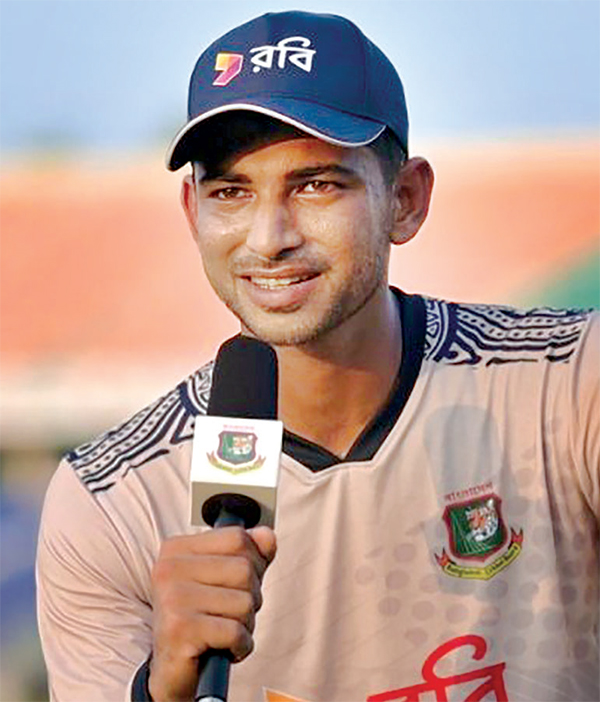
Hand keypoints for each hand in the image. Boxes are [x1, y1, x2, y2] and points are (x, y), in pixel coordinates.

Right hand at [148, 526, 275, 701]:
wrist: (172, 670)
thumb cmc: (200, 619)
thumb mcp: (224, 579)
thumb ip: (248, 554)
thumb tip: (267, 536)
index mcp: (177, 549)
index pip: (237, 537)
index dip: (253, 561)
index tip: (237, 584)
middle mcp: (169, 568)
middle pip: (244, 569)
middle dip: (251, 597)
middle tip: (230, 614)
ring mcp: (172, 597)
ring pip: (245, 601)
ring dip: (246, 624)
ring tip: (224, 632)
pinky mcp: (180, 629)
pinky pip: (235, 631)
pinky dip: (241, 645)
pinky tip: (225, 648)